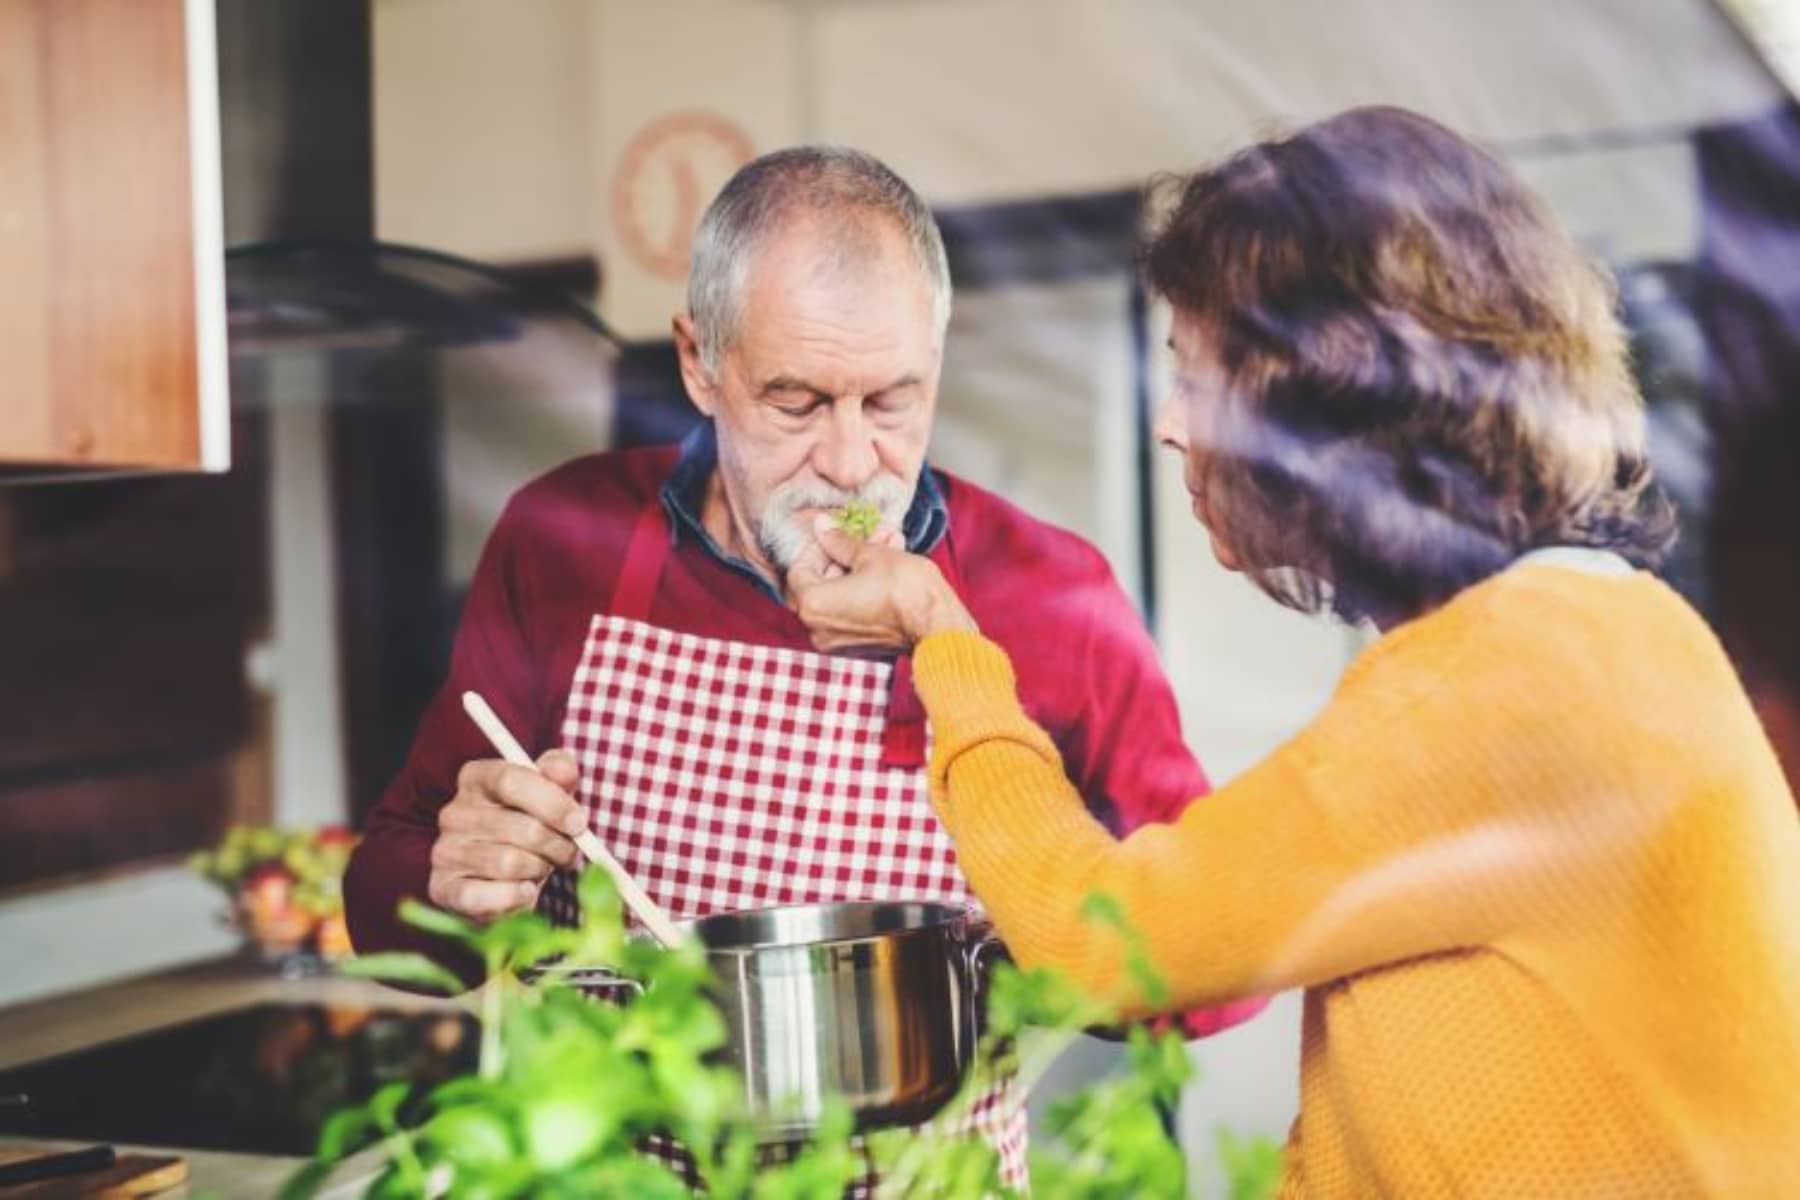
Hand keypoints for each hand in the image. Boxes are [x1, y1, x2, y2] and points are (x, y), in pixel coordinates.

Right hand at [429, 748, 585, 920]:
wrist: (506, 874)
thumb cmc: (531, 824)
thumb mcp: (548, 790)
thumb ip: (559, 770)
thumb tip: (563, 771)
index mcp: (475, 779)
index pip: (510, 780)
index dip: (552, 802)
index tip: (578, 822)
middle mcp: (453, 813)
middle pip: (521, 827)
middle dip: (556, 844)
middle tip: (566, 852)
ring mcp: (445, 852)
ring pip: (509, 863)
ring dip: (539, 870)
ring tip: (542, 868)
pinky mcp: (445, 889)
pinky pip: (484, 896)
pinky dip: (514, 897)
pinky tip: (525, 891)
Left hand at [788, 520, 977, 653]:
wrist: (939, 627)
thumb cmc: (906, 592)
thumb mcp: (871, 554)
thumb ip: (839, 541)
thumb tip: (822, 526)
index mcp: (813, 606)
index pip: (798, 570)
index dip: (818, 547)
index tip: (837, 534)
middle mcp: (818, 629)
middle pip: (820, 582)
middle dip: (844, 554)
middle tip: (867, 534)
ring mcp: (837, 641)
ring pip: (839, 593)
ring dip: (859, 566)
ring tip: (887, 542)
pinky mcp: (858, 644)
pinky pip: (851, 609)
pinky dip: (864, 587)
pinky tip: (888, 563)